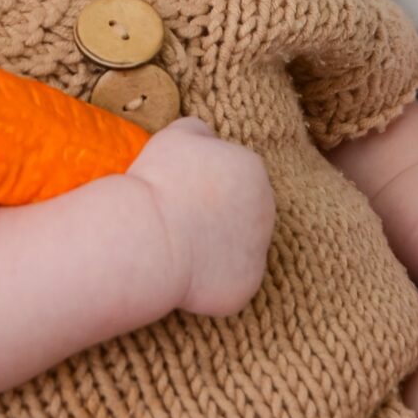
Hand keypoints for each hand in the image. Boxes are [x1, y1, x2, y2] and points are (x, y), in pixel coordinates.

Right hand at [131, 118, 275, 318]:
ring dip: (215, 247)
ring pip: (237, 248)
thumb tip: (206, 135)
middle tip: (179, 217)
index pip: (235, 174)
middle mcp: (267, 211)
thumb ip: (199, 129)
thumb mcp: (176, 134)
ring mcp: (259, 254)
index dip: (206, 181)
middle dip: (217, 215)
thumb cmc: (160, 182)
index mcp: (253, 170)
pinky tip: (181, 269)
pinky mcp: (245, 288)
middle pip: (242, 212)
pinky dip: (208, 279)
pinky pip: (226, 281)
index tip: (181, 189)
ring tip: (178, 244)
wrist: (151, 237)